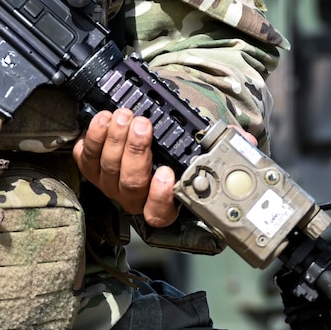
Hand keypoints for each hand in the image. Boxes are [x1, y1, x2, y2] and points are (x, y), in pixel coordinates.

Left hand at [75, 110, 259, 227]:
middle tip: (144, 124)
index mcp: (164, 202)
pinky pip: (85, 157)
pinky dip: (93, 137)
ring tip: (125, 115)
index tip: (167, 173)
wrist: (150, 133)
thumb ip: (225, 145)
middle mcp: (135, 198)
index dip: (160, 197)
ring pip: (107, 170)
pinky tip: (103, 119)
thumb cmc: (177, 147)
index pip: (159, 213)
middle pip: (130, 185)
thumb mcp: (204, 148)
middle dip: (136, 152)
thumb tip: (245, 140)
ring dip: (115, 140)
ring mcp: (110, 184)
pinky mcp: (91, 166)